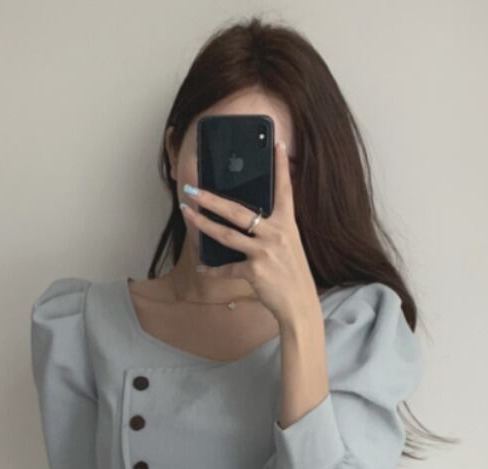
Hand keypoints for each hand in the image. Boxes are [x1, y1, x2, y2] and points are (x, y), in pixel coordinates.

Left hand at [179, 141, 319, 323]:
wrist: (300, 305)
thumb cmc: (292, 276)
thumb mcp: (289, 247)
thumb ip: (271, 231)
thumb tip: (246, 221)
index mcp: (287, 224)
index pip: (285, 190)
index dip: (280, 166)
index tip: (277, 144)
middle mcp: (276, 234)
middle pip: (238, 211)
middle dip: (212, 198)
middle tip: (193, 188)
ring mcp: (265, 252)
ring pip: (226, 235)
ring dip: (202, 224)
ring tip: (187, 213)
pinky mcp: (255, 271)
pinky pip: (227, 268)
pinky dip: (213, 269)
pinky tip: (203, 267)